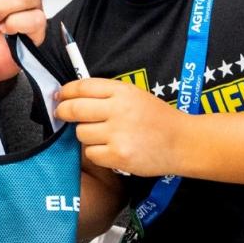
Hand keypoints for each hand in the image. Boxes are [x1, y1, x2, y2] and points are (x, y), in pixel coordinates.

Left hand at [55, 78, 186, 176]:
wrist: (183, 142)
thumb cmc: (158, 119)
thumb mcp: (135, 95)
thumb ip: (107, 94)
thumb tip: (73, 96)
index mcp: (122, 91)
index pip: (82, 86)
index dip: (66, 91)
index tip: (60, 95)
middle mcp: (118, 109)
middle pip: (75, 109)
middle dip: (63, 112)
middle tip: (61, 114)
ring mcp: (118, 133)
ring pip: (81, 133)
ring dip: (85, 135)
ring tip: (101, 135)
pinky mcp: (119, 155)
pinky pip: (91, 153)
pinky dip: (97, 153)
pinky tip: (110, 150)